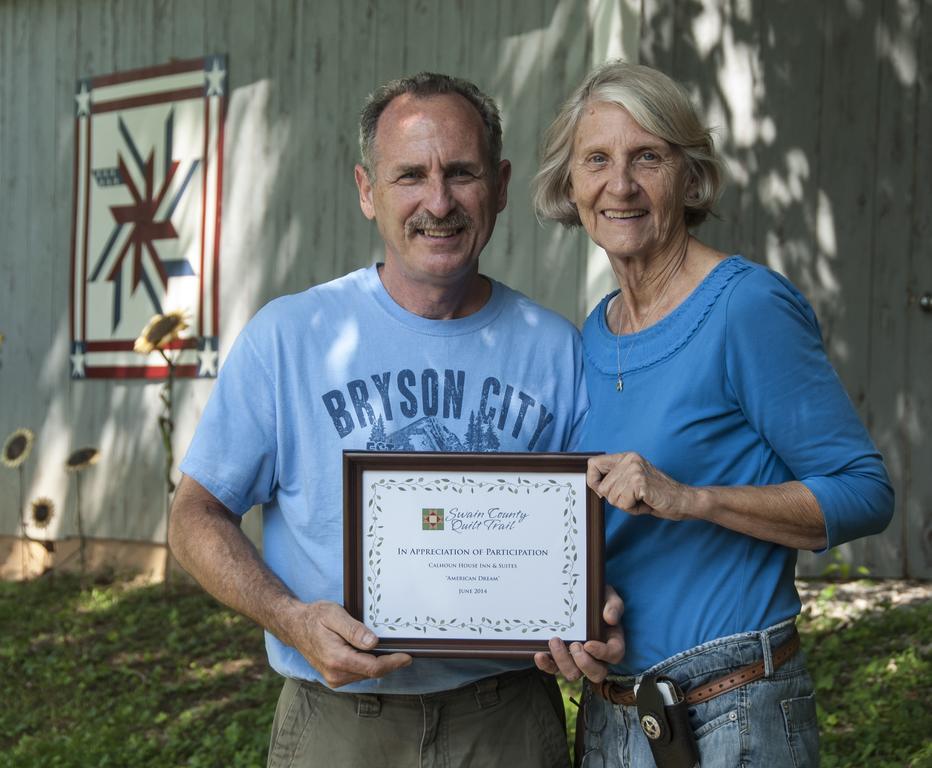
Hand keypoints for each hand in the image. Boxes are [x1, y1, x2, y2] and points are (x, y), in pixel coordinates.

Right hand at [282, 599, 411, 687]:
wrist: (294, 626)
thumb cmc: (315, 617)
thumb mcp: (335, 615)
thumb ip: (354, 630)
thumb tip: (374, 642)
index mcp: (337, 659)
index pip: (374, 668)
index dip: (393, 663)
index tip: (408, 656)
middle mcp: (336, 674)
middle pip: (372, 673)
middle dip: (389, 662)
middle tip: (402, 649)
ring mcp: (334, 679)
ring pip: (366, 674)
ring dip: (378, 663)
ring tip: (386, 647)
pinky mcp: (335, 678)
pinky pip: (358, 673)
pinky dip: (368, 664)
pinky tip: (370, 651)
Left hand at [533, 585, 624, 682]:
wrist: (578, 597)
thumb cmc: (597, 599)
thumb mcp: (608, 596)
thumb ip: (613, 605)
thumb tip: (610, 618)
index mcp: (612, 642)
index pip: (614, 655)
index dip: (602, 653)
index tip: (588, 644)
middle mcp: (597, 656)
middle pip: (596, 673)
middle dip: (584, 664)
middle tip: (574, 645)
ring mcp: (578, 660)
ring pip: (574, 674)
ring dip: (563, 662)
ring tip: (554, 641)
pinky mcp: (561, 659)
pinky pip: (553, 669)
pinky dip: (546, 665)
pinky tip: (539, 654)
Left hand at [587, 452, 694, 520]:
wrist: (683, 500)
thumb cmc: (657, 495)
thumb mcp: (631, 482)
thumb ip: (614, 480)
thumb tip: (595, 487)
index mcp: (626, 457)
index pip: (593, 464)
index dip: (593, 481)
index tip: (602, 491)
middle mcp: (629, 459)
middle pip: (602, 487)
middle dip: (615, 499)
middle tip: (634, 497)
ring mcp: (635, 470)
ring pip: (612, 497)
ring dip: (625, 505)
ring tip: (641, 499)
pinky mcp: (640, 482)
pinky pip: (622, 503)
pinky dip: (632, 508)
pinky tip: (646, 502)